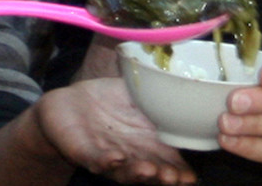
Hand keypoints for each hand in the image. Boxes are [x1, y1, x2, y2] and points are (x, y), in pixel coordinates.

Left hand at [37, 77, 195, 184]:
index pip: (168, 161)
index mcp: (148, 144)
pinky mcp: (84, 152)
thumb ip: (160, 96)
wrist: (70, 103)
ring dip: (137, 172)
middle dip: (162, 176)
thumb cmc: (109, 101)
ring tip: (150, 170)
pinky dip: (104, 161)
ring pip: (124, 170)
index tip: (191, 176)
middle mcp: (131, 155)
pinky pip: (95, 159)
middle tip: (174, 177)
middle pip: (150, 172)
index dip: (179, 171)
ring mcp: (108, 156)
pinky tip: (115, 158)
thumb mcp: (139, 96)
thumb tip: (186, 85)